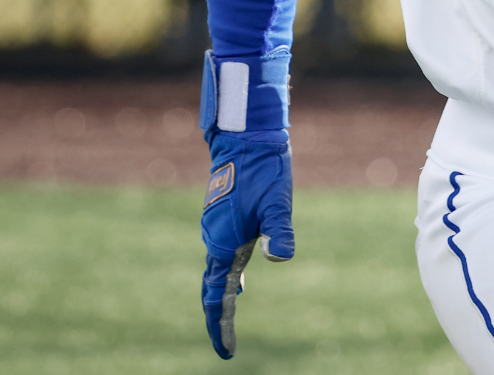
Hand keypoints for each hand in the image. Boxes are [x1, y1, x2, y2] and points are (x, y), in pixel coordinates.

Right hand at [200, 128, 294, 358]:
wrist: (246, 141)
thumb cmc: (265, 171)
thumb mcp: (279, 203)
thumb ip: (279, 231)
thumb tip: (280, 258)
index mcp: (225, 245)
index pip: (217, 298)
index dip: (221, 327)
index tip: (227, 353)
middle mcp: (215, 240)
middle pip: (213, 289)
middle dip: (219, 318)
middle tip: (226, 346)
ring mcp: (216, 228)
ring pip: (216, 271)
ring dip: (221, 296)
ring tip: (228, 319)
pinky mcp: (222, 217)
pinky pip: (221, 256)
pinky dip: (226, 275)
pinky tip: (238, 279)